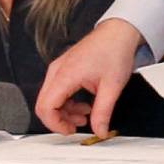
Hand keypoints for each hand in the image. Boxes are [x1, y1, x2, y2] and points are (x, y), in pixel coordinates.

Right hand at [37, 18, 142, 135]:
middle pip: (44, 104)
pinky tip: (83, 105)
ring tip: (85, 116)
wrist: (119, 32)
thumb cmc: (114, 50)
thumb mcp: (112, 87)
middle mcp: (57, 70)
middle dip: (59, 120)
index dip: (55, 124)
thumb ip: (103, 112)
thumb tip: (99, 130)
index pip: (46, 107)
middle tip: (76, 127)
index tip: (70, 131)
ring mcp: (59, 68)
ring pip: (50, 98)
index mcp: (65, 74)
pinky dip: (67, 102)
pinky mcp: (64, 68)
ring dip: (65, 112)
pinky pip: (57, 91)